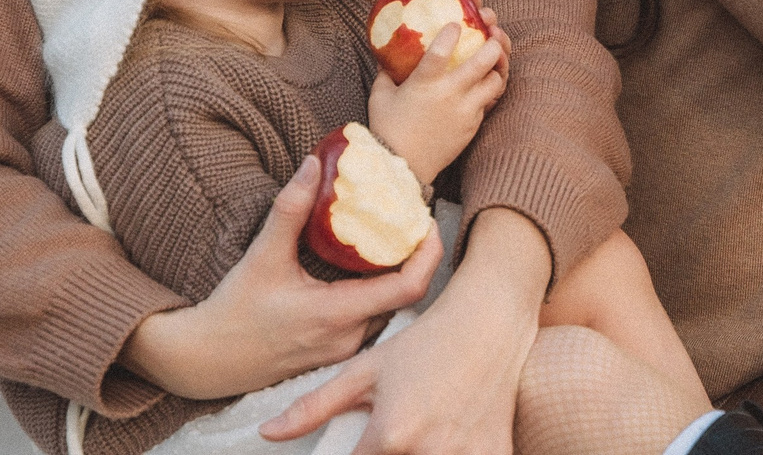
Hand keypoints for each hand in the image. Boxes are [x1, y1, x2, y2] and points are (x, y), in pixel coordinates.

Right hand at [120, 157, 443, 399]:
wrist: (205, 361)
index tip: (428, 221)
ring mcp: (343, 351)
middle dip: (414, 258)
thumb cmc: (232, 312)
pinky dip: (376, 293)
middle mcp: (349, 338)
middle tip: (411, 221)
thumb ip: (290, 209)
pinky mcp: (335, 355)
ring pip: (388, 310)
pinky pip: (371, 321)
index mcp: (337, 314)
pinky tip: (365, 269)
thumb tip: (314, 164)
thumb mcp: (261, 256)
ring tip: (391, 238)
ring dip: (394, 276)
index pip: (409, 288)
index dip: (429, 253)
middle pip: (404, 296)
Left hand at [262, 207, 549, 454]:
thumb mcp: (366, 370)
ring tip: (419, 432)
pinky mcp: (495, 454)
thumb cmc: (423, 343)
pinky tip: (450, 439)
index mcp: (391, 434)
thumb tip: (267, 434)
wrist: (488, 321)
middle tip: (391, 433)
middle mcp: (428, 451)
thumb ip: (314, 406)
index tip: (355, 446)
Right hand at [370, 25, 504, 185]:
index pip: (441, 51)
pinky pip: (488, 103)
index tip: (456, 23)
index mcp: (425, 83)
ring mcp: (465, 111)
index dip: (451, 33)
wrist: (402, 167)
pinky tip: (483, 83)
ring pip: (495, 83)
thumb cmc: (387, 129)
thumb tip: (387, 54)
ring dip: (497, 68)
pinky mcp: (472, 126)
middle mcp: (449, 94)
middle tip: (493, 35)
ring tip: (494, 58)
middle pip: (483, 62)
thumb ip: (386, 72)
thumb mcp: (381, 96)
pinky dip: (488, 90)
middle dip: (494, 44)